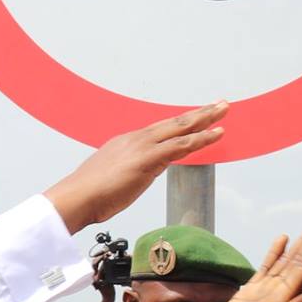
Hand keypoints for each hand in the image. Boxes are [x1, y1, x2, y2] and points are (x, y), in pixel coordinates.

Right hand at [44, 104, 229, 233]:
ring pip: (181, 128)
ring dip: (205, 118)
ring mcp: (143, 146)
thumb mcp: (113, 179)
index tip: (196, 118)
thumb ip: (130, 172)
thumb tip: (141, 173)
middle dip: (199, 113)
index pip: (161, 130)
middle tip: (220, 104)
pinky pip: (181, 145)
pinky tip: (217, 134)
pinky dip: (202, 138)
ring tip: (224, 110)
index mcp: (127, 142)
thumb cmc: (91, 195)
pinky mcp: (148, 158)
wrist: (77, 198)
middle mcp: (136, 139)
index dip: (181, 124)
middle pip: (174, 122)